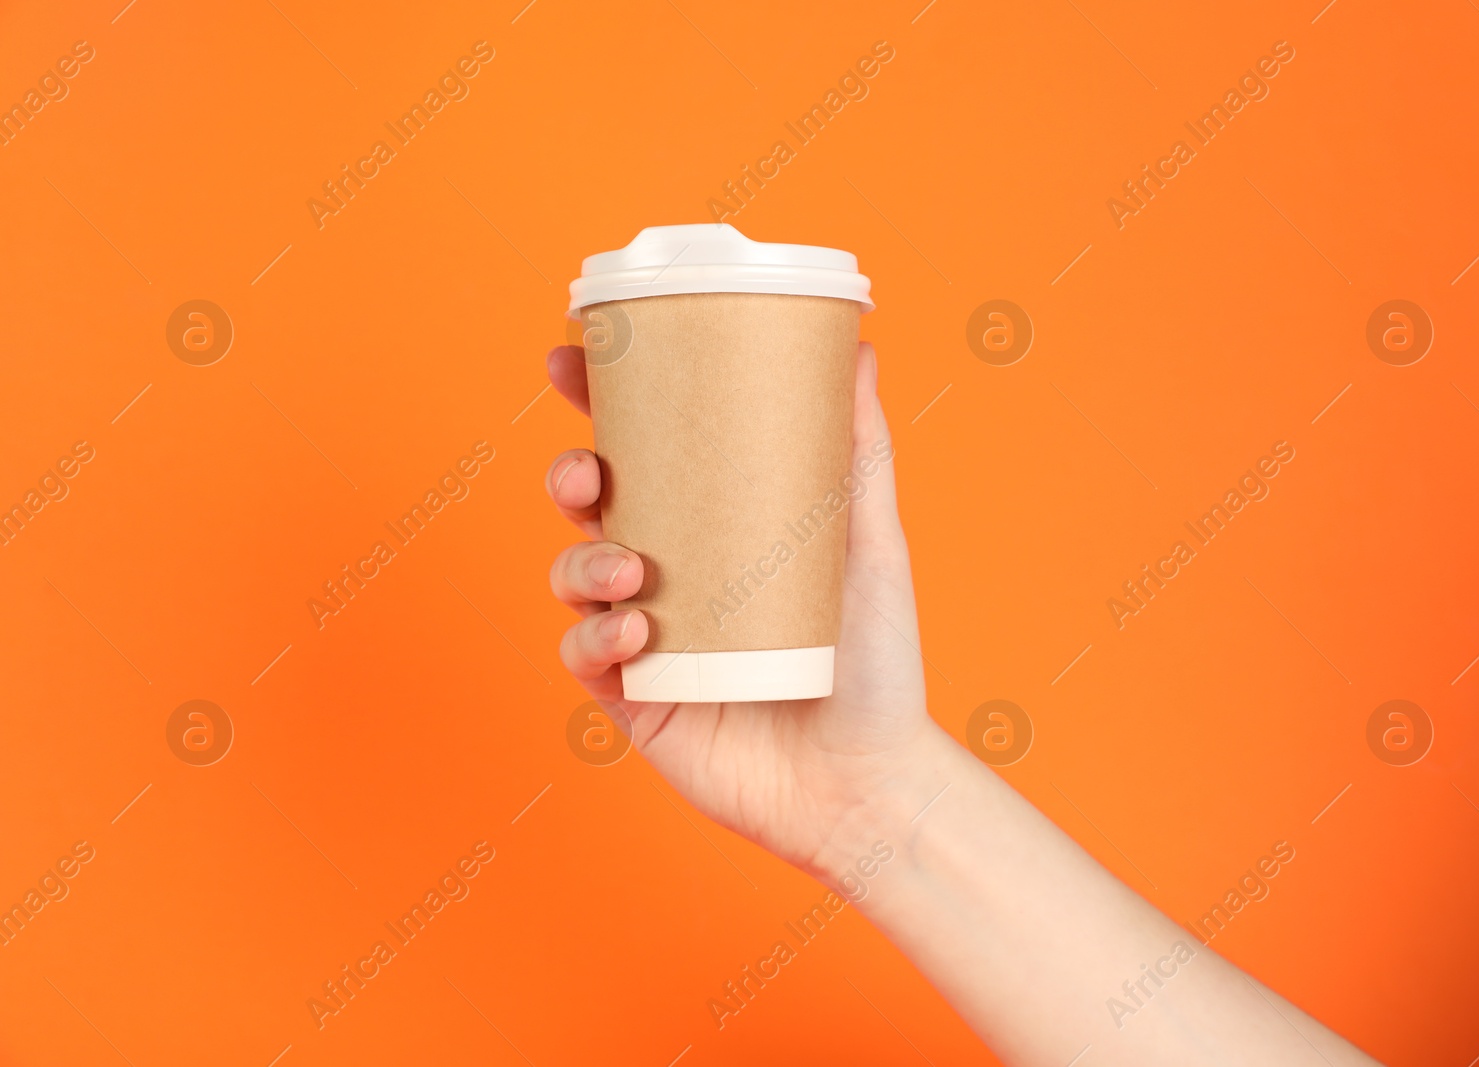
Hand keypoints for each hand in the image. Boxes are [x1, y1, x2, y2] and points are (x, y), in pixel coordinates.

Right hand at [544, 341, 933, 878]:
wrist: (867, 781)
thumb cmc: (874, 664)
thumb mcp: (870, 545)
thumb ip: (859, 453)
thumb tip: (859, 347)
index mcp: (717, 526)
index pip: (647, 451)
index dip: (599, 403)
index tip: (570, 357)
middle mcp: (673, 574)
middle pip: (592, 505)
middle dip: (570, 475)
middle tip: (589, 475)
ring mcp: (648, 635)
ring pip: (574, 573)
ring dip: (583, 561)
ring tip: (631, 572)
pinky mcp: (633, 698)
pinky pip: (582, 653)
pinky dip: (593, 635)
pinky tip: (635, 633)